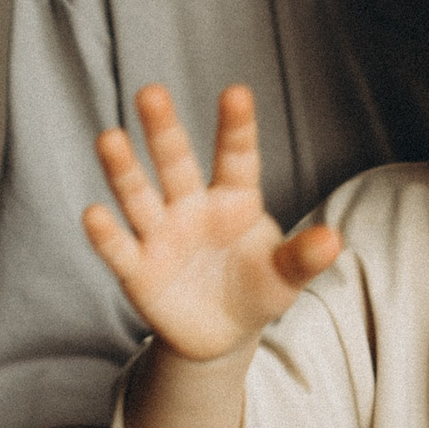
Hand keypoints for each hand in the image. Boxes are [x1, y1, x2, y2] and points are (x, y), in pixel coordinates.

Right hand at [82, 83, 342, 362]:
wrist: (222, 334)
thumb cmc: (256, 289)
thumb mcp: (285, 276)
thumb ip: (303, 257)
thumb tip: (334, 240)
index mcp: (234, 198)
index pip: (236, 156)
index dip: (236, 127)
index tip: (237, 93)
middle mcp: (191, 206)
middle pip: (175, 163)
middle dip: (163, 130)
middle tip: (152, 93)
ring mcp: (160, 235)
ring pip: (139, 196)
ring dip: (123, 170)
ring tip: (109, 139)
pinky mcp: (137, 270)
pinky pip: (120, 249)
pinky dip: (106, 235)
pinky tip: (94, 214)